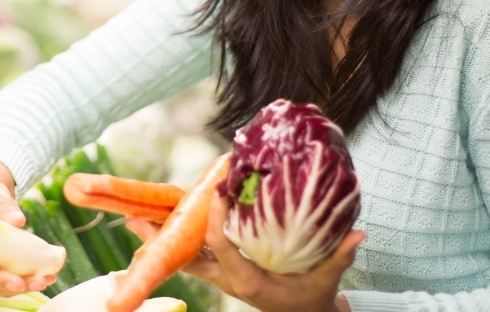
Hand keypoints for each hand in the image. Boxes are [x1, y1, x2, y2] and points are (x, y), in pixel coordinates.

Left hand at [126, 195, 363, 311]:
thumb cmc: (313, 296)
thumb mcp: (327, 279)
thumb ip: (340, 255)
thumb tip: (359, 232)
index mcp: (249, 280)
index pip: (224, 248)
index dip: (216, 221)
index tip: (215, 192)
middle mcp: (228, 279)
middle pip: (187, 258)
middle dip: (161, 240)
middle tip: (133, 217)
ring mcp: (220, 277)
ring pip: (182, 257)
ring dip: (157, 240)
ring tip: (130, 217)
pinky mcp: (219, 272)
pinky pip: (189, 255)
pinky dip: (171, 240)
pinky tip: (151, 222)